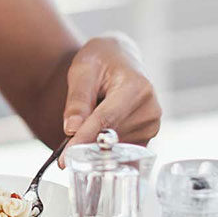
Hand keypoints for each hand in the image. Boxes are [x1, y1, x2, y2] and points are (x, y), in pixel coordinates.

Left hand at [59, 34, 161, 163]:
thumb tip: (71, 130)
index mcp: (135, 88)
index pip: (105, 120)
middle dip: (85, 144)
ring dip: (96, 143)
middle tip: (65, 148)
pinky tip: (99, 131)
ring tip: (90, 121)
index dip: (83, 140)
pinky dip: (105, 146)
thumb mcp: (82, 71)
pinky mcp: (148, 134)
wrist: (120, 57)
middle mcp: (149, 108)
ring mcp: (152, 124)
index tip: (65, 159)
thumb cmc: (100, 60)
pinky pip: (121, 150)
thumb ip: (78, 100)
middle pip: (110, 136)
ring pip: (114, 146)